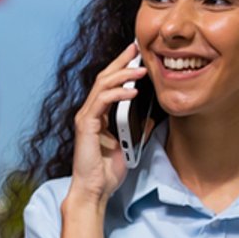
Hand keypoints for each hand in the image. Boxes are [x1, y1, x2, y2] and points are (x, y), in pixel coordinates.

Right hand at [68, 42, 149, 205]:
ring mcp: (86, 117)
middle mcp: (90, 111)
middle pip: (105, 77)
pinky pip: (102, 103)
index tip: (137, 55)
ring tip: (141, 69)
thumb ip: (138, 129)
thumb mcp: (130, 145)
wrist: (94, 189)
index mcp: (100, 114)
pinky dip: (118, 94)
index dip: (123, 67)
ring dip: (123, 75)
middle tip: (137, 48)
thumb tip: (152, 118)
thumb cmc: (107, 171)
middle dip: (121, 61)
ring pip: (103, 85)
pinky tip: (133, 92)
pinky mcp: (86, 125)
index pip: (110, 83)